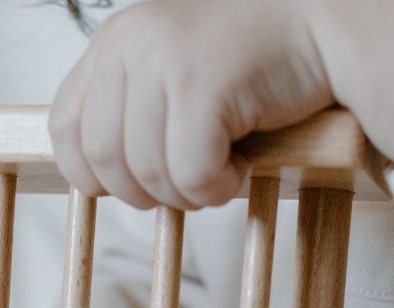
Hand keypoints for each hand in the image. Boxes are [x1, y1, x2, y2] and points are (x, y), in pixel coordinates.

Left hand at [49, 0, 332, 209]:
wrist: (327, 28)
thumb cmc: (254, 66)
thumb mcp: (172, 80)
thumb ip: (130, 113)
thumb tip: (98, 182)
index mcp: (115, 41)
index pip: (65, 128)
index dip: (93, 175)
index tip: (134, 183)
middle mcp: (131, 42)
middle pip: (103, 161)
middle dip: (146, 192)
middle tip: (190, 181)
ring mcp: (165, 59)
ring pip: (147, 173)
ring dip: (187, 194)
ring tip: (221, 171)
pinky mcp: (203, 83)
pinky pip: (189, 174)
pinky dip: (216, 188)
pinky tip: (241, 167)